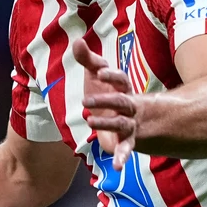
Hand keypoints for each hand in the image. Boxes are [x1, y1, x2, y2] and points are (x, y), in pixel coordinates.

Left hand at [73, 40, 139, 168]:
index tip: (98, 71)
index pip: (120, 79)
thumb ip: (87, 59)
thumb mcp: (94, 77)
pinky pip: (126, 148)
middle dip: (105, 100)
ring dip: (106, 122)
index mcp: (122, 88)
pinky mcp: (125, 139)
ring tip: (89, 121)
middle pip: (121, 100)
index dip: (110, 75)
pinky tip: (118, 166)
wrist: (120, 119)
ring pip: (121, 123)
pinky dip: (122, 157)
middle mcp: (128, 104)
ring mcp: (128, 122)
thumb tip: (77, 40)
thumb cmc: (106, 92)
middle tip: (85, 100)